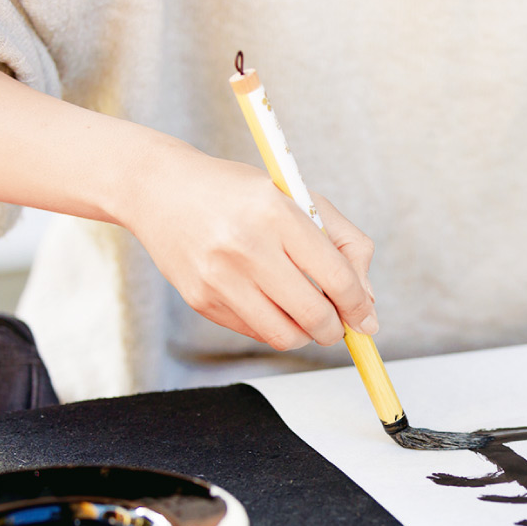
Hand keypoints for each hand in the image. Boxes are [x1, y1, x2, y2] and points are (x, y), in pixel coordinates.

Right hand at [123, 144, 377, 349]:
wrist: (160, 189)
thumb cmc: (242, 195)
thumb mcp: (301, 199)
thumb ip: (345, 245)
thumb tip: (367, 303)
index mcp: (277, 214)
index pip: (337, 278)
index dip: (359, 306)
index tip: (364, 316)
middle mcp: (247, 246)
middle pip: (314, 316)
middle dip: (336, 328)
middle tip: (338, 323)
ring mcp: (220, 277)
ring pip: (286, 335)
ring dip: (307, 334)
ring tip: (307, 315)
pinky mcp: (201, 300)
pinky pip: (256, 333)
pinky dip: (275, 327)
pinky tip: (271, 303)